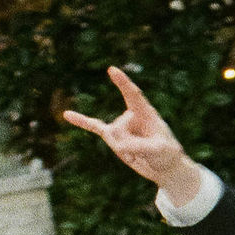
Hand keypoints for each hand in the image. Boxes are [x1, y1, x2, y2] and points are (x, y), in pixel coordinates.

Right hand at [61, 66, 197, 197]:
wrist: (164, 165)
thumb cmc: (167, 153)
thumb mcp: (159, 150)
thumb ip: (139, 147)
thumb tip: (117, 147)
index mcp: (146, 112)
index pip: (133, 94)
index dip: (123, 82)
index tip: (112, 69)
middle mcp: (131, 116)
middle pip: (121, 129)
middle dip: (133, 146)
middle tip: (149, 152)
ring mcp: (121, 126)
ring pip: (114, 139)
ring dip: (127, 152)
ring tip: (140, 155)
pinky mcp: (113, 136)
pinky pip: (94, 127)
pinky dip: (81, 121)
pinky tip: (67, 114)